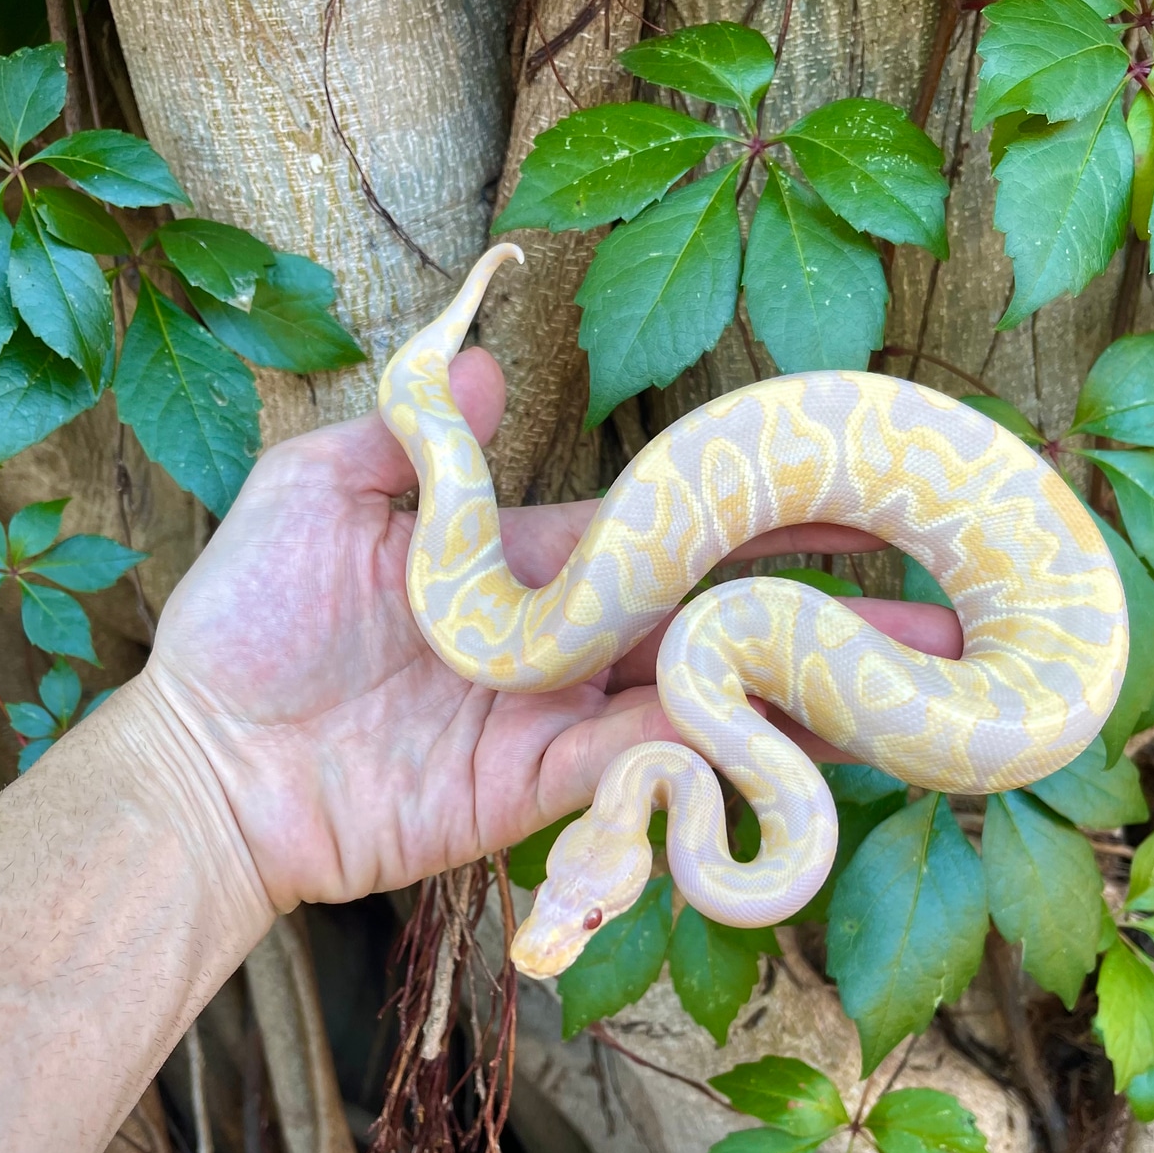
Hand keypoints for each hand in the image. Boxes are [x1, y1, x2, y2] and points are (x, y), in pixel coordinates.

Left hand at [143, 350, 962, 910]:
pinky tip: (821, 736)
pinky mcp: (554, 790)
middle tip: (941, 600)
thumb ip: (421, 437)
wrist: (213, 764)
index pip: (678, 530)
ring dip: (813, 688)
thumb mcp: (320, 491)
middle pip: (724, 618)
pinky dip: (737, 751)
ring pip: (715, 698)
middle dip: (830, 609)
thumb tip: (489, 362)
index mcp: (541, 564)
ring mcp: (572, 718)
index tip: (857, 490)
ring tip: (919, 679)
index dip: (765, 513)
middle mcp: (577, 639)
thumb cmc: (254, 619)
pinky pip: (659, 767)